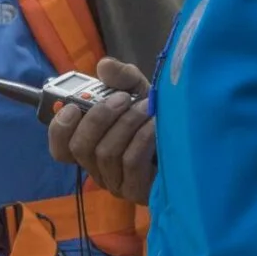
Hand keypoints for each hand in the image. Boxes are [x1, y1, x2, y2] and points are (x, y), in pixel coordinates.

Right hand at [46, 56, 155, 201]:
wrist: (196, 144)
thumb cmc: (159, 121)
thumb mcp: (139, 94)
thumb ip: (121, 79)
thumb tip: (104, 66)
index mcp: (91, 149)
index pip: (60, 148)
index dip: (60, 129)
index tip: (74, 107)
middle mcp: (97, 168)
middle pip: (80, 148)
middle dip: (99, 119)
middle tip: (123, 99)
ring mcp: (115, 183)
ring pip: (105, 153)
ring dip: (127, 124)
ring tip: (148, 106)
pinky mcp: (136, 190)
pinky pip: (130, 162)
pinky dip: (142, 137)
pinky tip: (156, 124)